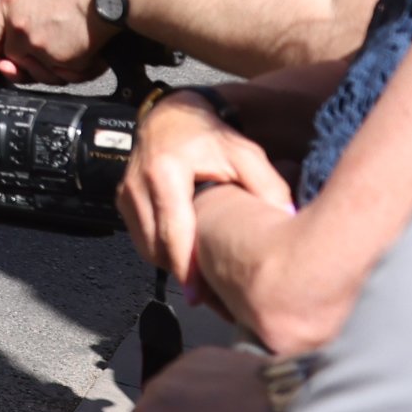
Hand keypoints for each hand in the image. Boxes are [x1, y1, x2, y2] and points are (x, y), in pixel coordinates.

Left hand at [0, 0, 116, 81]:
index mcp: (10, 3)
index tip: (2, 46)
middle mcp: (21, 29)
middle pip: (11, 56)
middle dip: (23, 56)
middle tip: (42, 50)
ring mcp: (43, 48)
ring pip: (37, 71)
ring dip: (48, 67)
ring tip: (64, 53)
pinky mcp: (67, 62)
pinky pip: (65, 77)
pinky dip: (74, 71)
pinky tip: (84, 58)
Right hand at [116, 93, 289, 285]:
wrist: (173, 115)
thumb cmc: (210, 137)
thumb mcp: (245, 154)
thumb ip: (268, 186)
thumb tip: (289, 221)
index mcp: (165, 173)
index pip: (173, 231)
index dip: (185, 268)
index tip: (197, 296)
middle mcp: (137, 185)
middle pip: (156, 246)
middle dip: (182, 274)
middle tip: (211, 296)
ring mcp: (126, 193)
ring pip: (146, 246)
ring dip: (172, 264)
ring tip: (202, 278)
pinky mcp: (122, 200)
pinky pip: (141, 238)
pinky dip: (162, 251)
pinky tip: (187, 255)